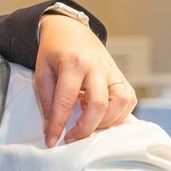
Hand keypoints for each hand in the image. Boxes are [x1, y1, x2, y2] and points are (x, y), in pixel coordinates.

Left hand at [33, 15, 135, 146]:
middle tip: (71, 138)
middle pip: (99, 104)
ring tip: (89, 127)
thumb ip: (47, 99)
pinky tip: (103, 119)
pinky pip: (129, 98)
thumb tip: (52, 128)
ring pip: (121, 102)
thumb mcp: (41, 72)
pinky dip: (119, 114)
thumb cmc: (54, 51)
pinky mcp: (121, 74)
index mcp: (72, 63)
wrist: (70, 29)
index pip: (65, 101)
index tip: (51, 141)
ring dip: (107, 122)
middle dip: (85, 128)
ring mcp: (112, 70)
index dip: (58, 125)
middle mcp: (96, 66)